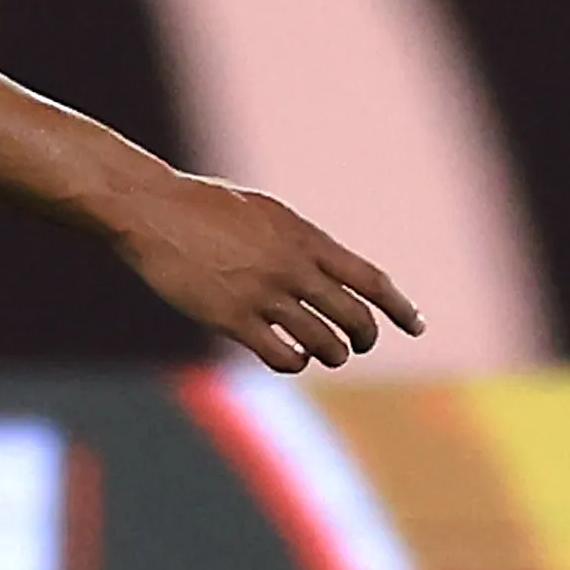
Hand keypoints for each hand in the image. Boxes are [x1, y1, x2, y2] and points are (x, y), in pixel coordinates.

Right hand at [114, 168, 422, 371]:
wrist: (152, 210)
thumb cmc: (205, 207)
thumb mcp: (265, 212)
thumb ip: (301, 243)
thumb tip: (333, 274)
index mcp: (303, 236)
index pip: (370, 279)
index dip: (400, 307)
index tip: (417, 326)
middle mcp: (291, 266)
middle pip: (355, 317)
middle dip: (364, 337)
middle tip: (357, 343)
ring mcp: (263, 294)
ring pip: (325, 343)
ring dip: (331, 353)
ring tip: (322, 349)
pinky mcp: (232, 318)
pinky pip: (283, 356)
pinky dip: (295, 362)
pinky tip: (288, 355)